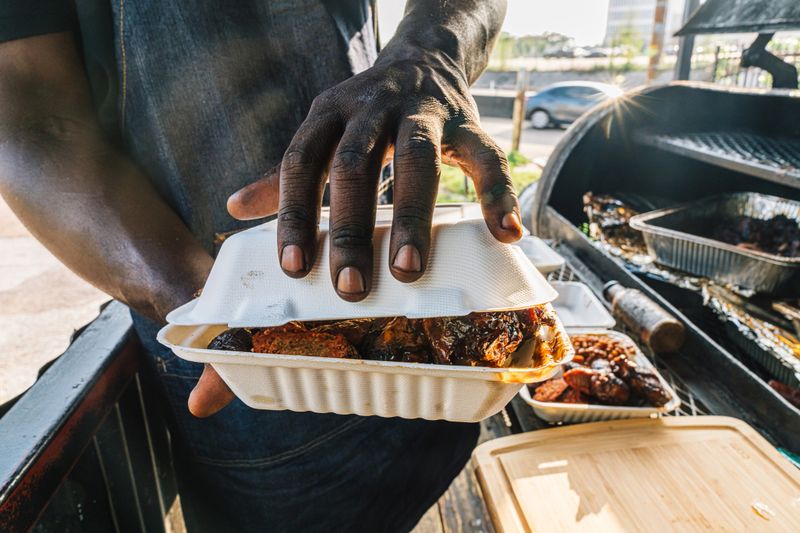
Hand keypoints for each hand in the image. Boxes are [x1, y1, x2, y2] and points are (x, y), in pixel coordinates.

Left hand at [228, 45, 522, 301]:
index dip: (294, 214)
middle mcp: (373, 108)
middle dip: (352, 228)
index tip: (294, 268)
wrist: (424, 57)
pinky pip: (487, 157)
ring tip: (409, 270)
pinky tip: (504, 231)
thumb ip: (287, 171)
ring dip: (414, 218)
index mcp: (330, 113)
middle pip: (356, 165)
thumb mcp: (323, 130)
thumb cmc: (368, 110)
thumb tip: (235, 207)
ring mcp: (424, 113)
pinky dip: (497, 193)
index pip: (302, 163)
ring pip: (418, 161)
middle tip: (351, 286)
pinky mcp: (468, 121)